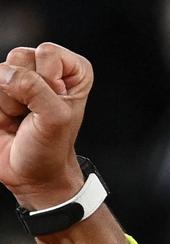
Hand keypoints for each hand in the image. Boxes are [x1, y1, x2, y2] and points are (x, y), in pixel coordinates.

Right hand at [0, 43, 92, 208]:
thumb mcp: (55, 118)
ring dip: (6, 101)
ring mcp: (19, 78)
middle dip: (23, 91)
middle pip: (19, 57)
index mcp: (72, 71)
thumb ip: (34, 89)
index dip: (48, 81)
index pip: (47, 52)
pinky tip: (7, 120)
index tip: (56, 107)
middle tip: (33, 115)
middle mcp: (46, 69)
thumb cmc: (50, 147)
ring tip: (20, 118)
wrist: (31, 174)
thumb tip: (4, 73)